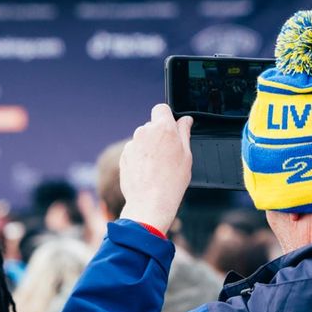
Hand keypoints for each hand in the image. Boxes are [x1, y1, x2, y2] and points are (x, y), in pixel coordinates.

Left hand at [118, 104, 193, 233]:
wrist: (150, 202)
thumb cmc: (171, 181)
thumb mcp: (186, 155)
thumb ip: (184, 133)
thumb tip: (185, 120)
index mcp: (163, 128)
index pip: (161, 108)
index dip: (167, 117)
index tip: (171, 128)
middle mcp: (145, 132)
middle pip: (152, 125)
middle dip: (159, 135)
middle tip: (168, 154)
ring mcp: (132, 144)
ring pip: (143, 139)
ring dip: (149, 147)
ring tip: (158, 166)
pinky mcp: (124, 155)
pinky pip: (134, 151)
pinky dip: (140, 157)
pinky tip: (147, 172)